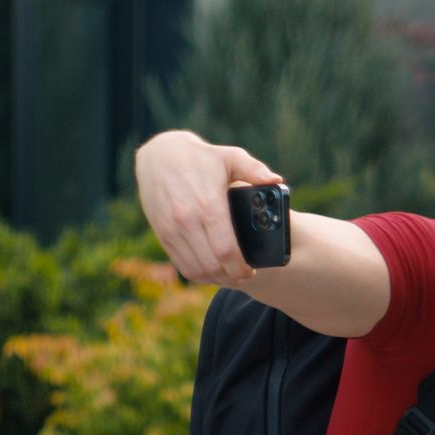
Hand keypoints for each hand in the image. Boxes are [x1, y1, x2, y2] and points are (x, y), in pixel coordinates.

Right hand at [135, 130, 283, 285]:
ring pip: (194, 268)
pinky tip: (210, 272)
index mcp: (208, 205)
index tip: (251, 270)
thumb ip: (255, 169)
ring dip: (214, 278)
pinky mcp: (161, 233)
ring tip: (229, 276)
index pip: (226, 249)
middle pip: (211, 264)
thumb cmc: (201, 157)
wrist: (159, 155)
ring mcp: (171, 229)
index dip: (240, 266)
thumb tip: (276, 181)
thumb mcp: (230, 156)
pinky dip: (196, 273)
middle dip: (230, 276)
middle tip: (243, 275)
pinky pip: (179, 263)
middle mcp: (186, 220)